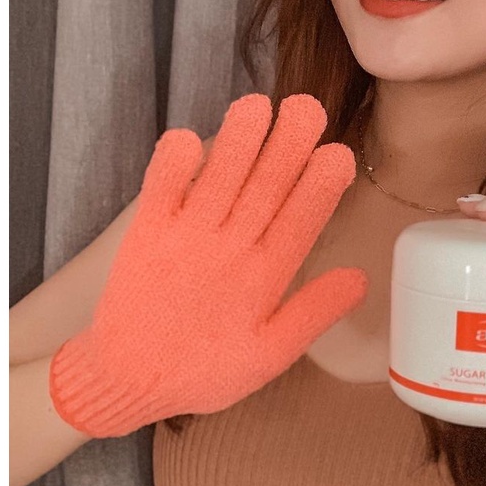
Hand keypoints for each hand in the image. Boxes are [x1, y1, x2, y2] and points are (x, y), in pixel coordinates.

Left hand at [49, 93, 367, 437]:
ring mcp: (185, 238)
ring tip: (257, 105)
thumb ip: (314, 313)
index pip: (301, 222)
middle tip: (307, 106)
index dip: (321, 186)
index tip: (339, 153)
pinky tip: (187, 136)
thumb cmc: (204, 367)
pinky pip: (160, 187)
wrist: (125, 380)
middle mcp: (228, 250)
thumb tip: (360, 276)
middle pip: (265, 188)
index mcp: (263, 278)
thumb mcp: (270, 356)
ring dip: (238, 140)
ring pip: (219, 178)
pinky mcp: (146, 232)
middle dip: (288, 144)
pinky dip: (173, 161)